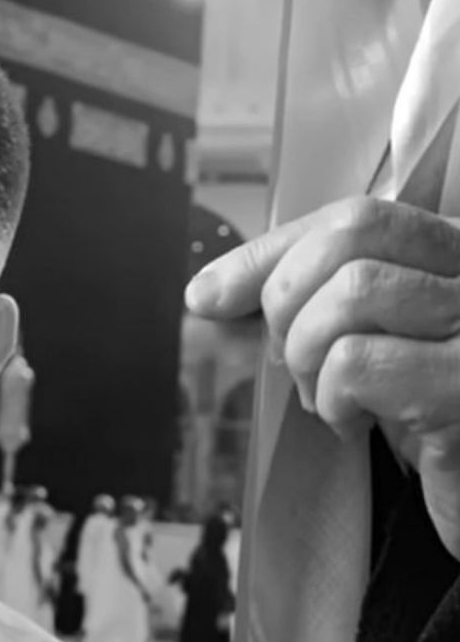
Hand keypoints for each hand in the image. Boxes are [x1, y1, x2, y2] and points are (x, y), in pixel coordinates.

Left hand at [186, 196, 459, 557]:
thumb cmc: (421, 412)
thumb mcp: (361, 339)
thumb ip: (298, 300)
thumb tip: (207, 291)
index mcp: (456, 252)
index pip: (356, 217)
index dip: (270, 254)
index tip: (212, 296)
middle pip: (349, 243)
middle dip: (288, 307)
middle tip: (298, 365)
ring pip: (352, 293)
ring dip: (312, 359)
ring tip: (335, 399)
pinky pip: (359, 364)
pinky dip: (336, 401)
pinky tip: (359, 425)